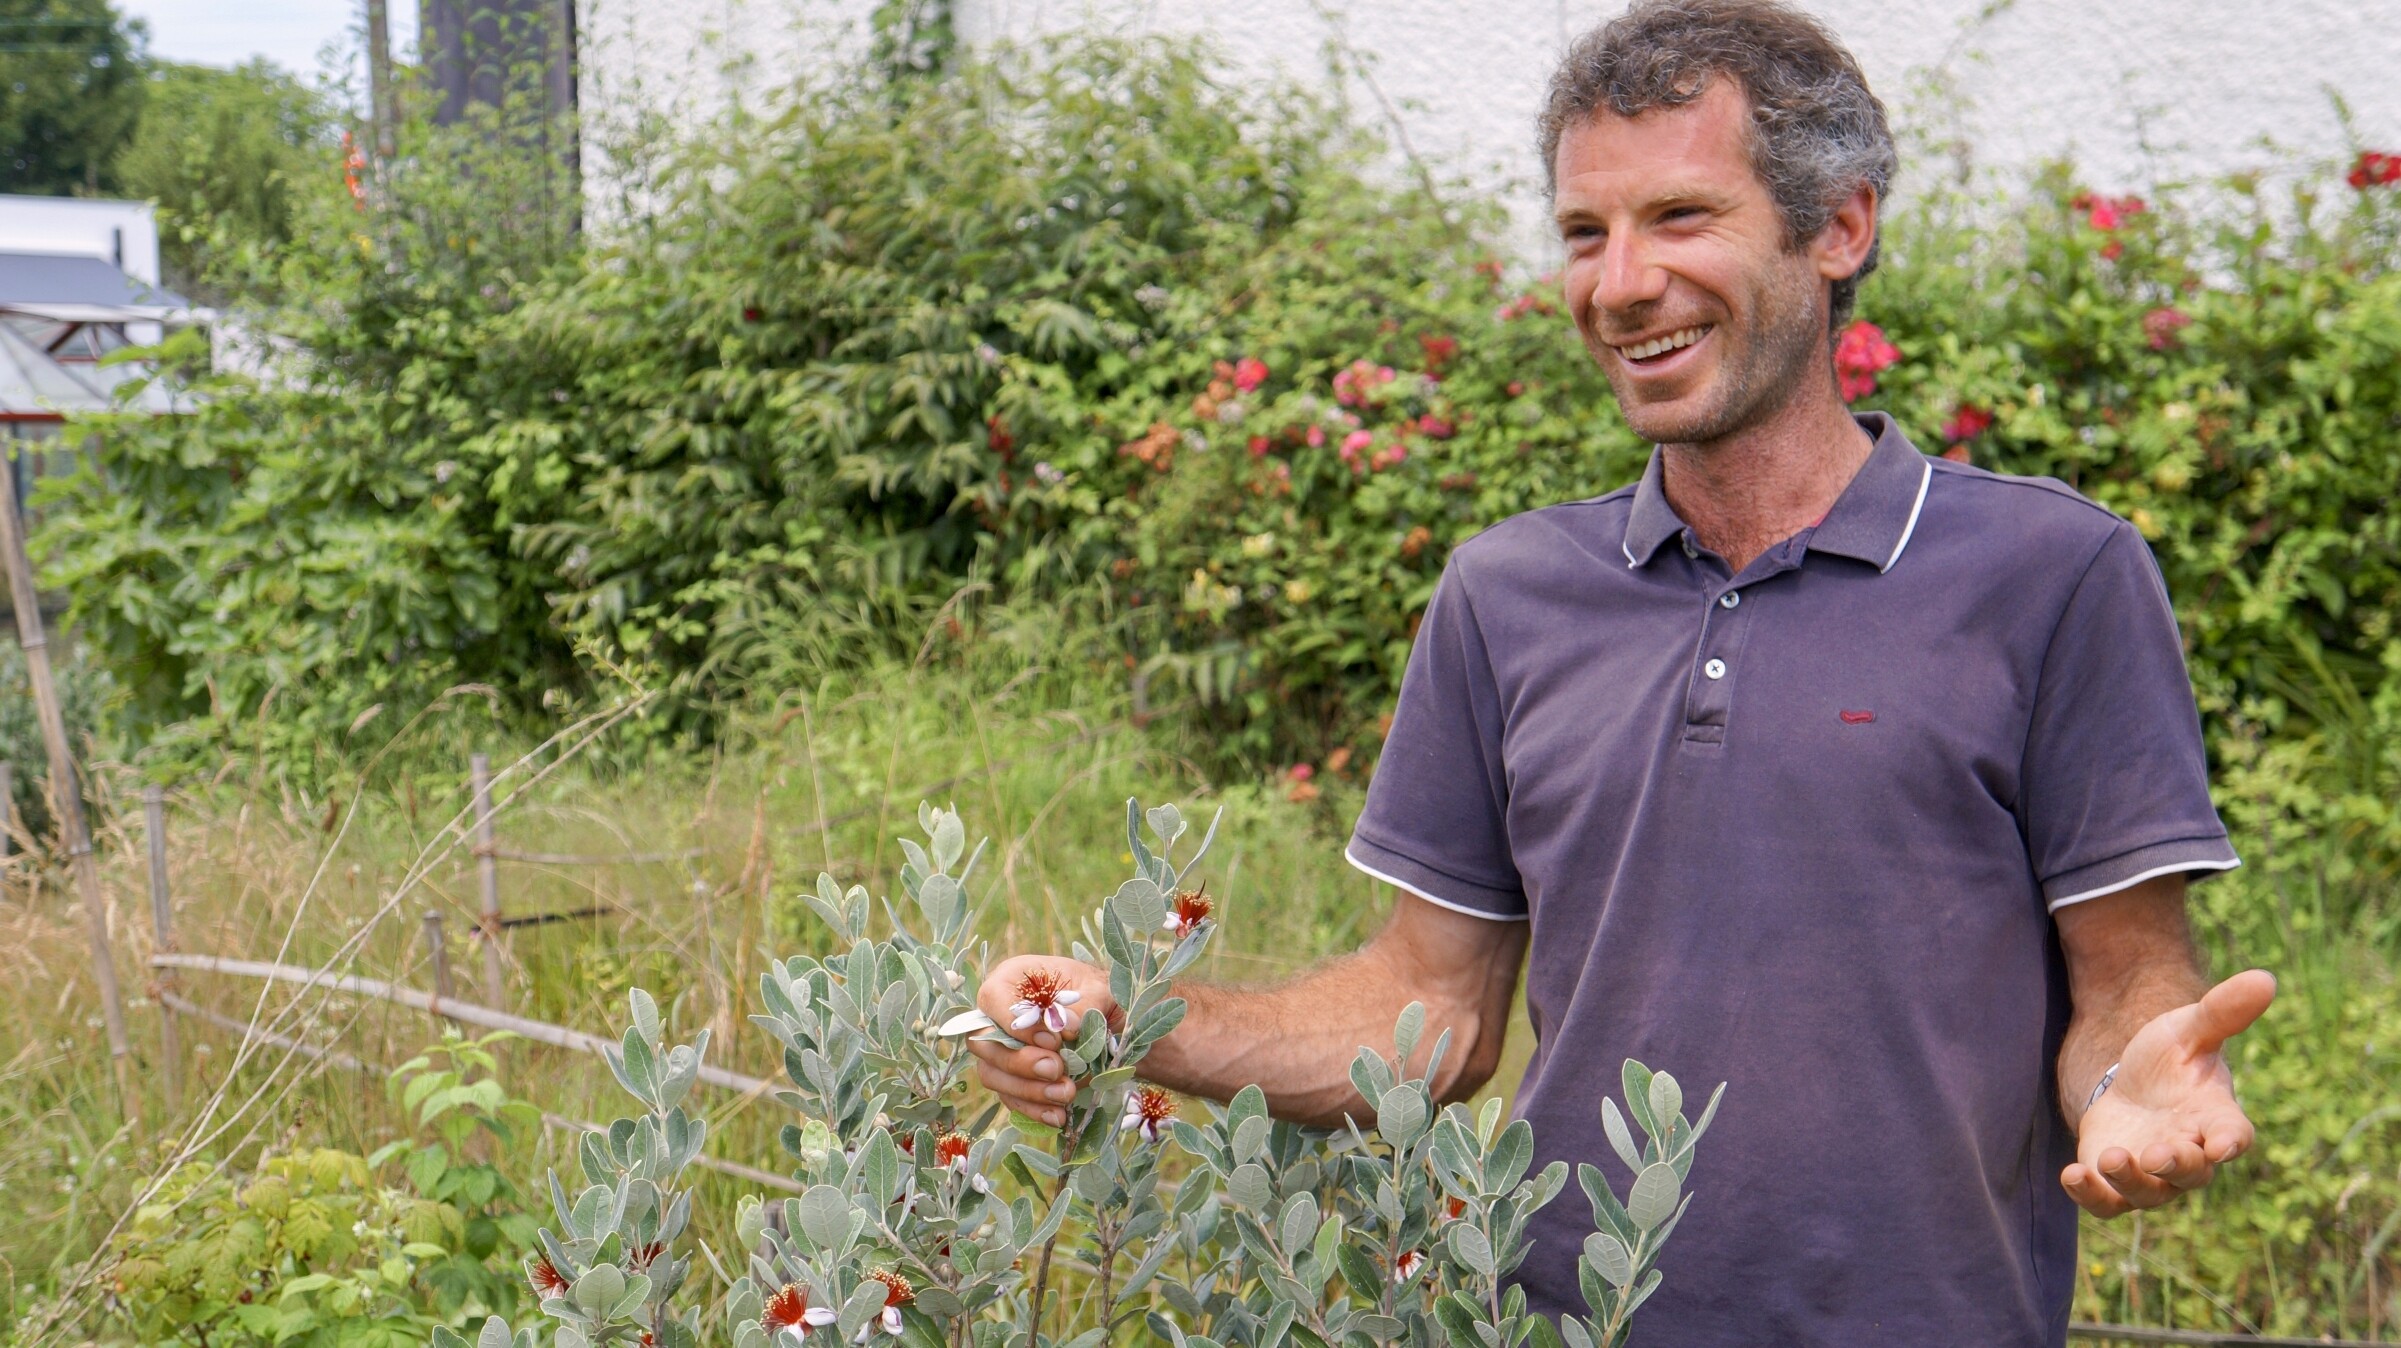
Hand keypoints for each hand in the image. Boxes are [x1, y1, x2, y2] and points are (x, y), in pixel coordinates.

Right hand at [968, 954, 1115, 1128]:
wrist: (1114, 1021)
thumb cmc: (1101, 995)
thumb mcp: (1099, 990)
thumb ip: (1082, 1005)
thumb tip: (1065, 1027)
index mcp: (1014, 980)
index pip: (992, 999)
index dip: (1013, 1023)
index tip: (1052, 1040)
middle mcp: (999, 1015)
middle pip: (984, 1043)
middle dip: (1019, 1062)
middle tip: (1056, 1069)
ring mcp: (1002, 1050)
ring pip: (992, 1075)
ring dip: (1028, 1090)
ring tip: (1065, 1093)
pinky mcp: (1014, 1079)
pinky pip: (1011, 1098)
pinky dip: (1034, 1110)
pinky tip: (1058, 1115)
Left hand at [2063, 968, 2275, 1216]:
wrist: (2131, 1082)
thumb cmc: (2171, 1059)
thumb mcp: (2190, 1029)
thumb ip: (2222, 1011)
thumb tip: (2264, 978)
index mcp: (2216, 1120)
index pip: (2233, 1137)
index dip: (2230, 1142)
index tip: (2223, 1145)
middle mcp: (2189, 1154)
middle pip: (2191, 1175)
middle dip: (2175, 1165)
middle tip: (2157, 1153)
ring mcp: (2151, 1174)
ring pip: (2147, 1195)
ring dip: (2130, 1181)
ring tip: (2110, 1156)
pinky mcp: (2113, 1181)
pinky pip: (2106, 1203)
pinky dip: (2090, 1195)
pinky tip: (2070, 1175)